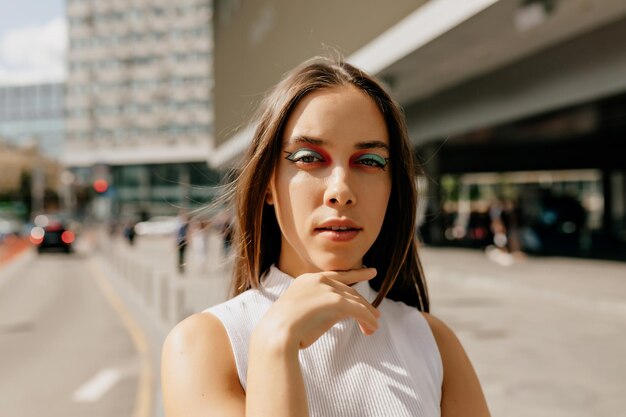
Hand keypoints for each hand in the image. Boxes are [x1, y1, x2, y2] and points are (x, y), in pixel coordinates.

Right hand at [254, 268, 380, 350]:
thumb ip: (319, 307)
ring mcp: (326, 288)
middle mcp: (318, 279)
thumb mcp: (302, 313)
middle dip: (363, 304)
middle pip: (349, 290)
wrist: (276, 334)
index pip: (337, 275)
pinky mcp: (335, 300)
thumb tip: (339, 312)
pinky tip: (372, 328)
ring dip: (367, 314)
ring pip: (355, 300)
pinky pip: (358, 310)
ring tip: (374, 326)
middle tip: (375, 314)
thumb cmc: (283, 330)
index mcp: (307, 279)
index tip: (370, 273)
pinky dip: (367, 319)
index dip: (356, 274)